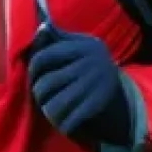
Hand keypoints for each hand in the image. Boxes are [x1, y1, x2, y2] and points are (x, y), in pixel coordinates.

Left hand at [25, 23, 131, 147]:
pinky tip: (62, 122)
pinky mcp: (98, 104)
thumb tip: (42, 27)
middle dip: (38, 93)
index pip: (44, 57)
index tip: (33, 76)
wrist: (118, 85)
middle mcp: (90, 63)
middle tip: (41, 96)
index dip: (33, 69)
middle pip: (46, 84)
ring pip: (54, 105)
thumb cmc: (88, 62)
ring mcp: (95, 85)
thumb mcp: (78, 45)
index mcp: (84, 46)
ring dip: (47, 111)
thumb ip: (58, 38)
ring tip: (48, 109)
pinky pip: (69, 120)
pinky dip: (62, 124)